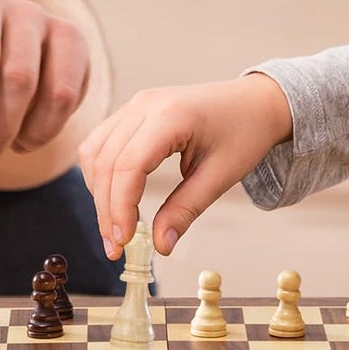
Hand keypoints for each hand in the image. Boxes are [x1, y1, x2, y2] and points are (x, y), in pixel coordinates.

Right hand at [79, 74, 294, 259]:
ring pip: (94, 152)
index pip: (128, 165)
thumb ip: (186, 210)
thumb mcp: (221, 176)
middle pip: (105, 161)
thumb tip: (159, 247)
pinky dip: (101, 174)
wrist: (254, 102)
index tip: (124, 243)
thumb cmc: (244, 133)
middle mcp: (144, 104)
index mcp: (170, 115)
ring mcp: (135, 104)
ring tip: (116, 228)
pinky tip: (115, 200)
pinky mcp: (132, 111)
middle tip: (116, 247)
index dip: (120, 208)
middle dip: (106, 209)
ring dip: (98, 192)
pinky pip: (101, 143)